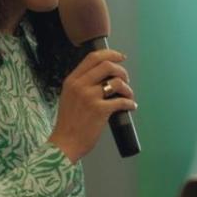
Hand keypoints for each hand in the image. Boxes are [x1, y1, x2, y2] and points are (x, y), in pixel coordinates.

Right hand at [48, 49, 137, 163]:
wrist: (65, 142)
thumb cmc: (69, 122)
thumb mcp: (68, 96)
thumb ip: (81, 84)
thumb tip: (103, 77)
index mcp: (72, 80)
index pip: (92, 57)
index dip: (110, 54)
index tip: (121, 58)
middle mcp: (80, 85)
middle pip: (107, 65)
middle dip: (121, 71)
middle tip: (125, 80)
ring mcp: (90, 97)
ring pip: (117, 82)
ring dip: (127, 88)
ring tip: (128, 95)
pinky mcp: (100, 110)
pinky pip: (122, 101)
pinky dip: (130, 103)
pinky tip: (131, 106)